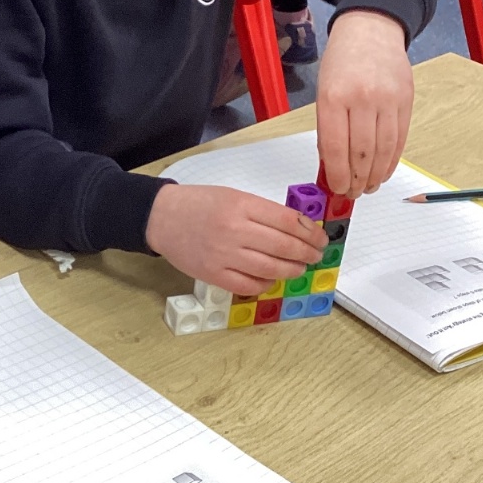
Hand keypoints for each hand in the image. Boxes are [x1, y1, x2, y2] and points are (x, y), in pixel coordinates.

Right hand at [146, 182, 326, 295]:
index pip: (288, 222)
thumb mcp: (234, 197)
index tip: (319, 238)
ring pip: (270, 269)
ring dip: (291, 271)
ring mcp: (223, 255)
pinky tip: (271, 278)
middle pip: (284, 247)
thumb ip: (263, 212)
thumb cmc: (199, 204)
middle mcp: (234, 230)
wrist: (162, 217)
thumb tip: (298, 229)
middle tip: (315, 256)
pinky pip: (249, 285)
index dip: (310, 233)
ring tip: (299, 268)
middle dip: (306, 254)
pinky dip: (266, 284)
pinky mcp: (213, 274)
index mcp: (241, 205)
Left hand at [316, 9, 412, 196]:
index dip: (337, 175)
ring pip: (383, 150)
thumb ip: (328, 128)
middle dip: (356, 180)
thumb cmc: (342, 62)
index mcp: (334, 97)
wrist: (371, 31)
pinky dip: (391, 161)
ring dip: (375, 175)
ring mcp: (387, 100)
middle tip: (352, 193)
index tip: (337, 189)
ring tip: (367, 187)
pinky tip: (383, 172)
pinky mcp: (406, 101)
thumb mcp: (323, 92)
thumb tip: (332, 168)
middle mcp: (362, 99)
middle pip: (361, 153)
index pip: (335, 147)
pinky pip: (399, 139)